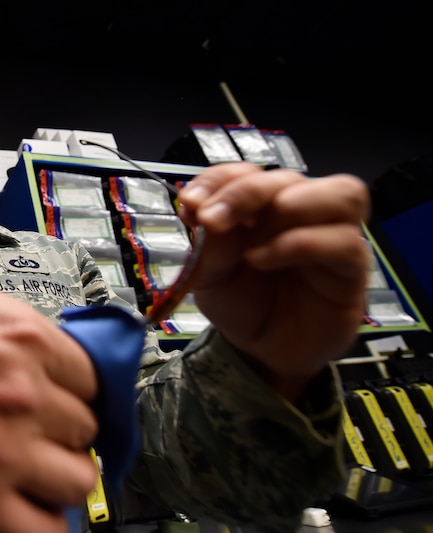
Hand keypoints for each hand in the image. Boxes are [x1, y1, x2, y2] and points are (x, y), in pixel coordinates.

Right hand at [0, 277, 97, 532]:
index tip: (65, 399)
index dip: (77, 391)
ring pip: (80, 478)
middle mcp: (24, 393)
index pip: (94, 378)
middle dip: (65, 430)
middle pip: (88, 427)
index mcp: (25, 340)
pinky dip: (46, 524)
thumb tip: (55, 350)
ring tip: (38, 469)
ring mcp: (5, 448)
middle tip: (40, 430)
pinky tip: (29, 507)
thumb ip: (21, 324)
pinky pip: (45, 531)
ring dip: (63, 475)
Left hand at [177, 162, 370, 400]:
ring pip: (340, 193)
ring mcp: (331, 235)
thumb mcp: (209, 275)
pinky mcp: (352, 266)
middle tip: (212, 220)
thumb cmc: (239, 304)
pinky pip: (343, 241)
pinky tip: (264, 261)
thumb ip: (208, 242)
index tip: (190, 202)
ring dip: (287, 207)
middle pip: (288, 176)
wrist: (259, 351)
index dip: (219, 179)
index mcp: (262, 206)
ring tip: (250, 242)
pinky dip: (299, 244)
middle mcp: (301, 211)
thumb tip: (195, 206)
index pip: (247, 172)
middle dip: (245, 193)